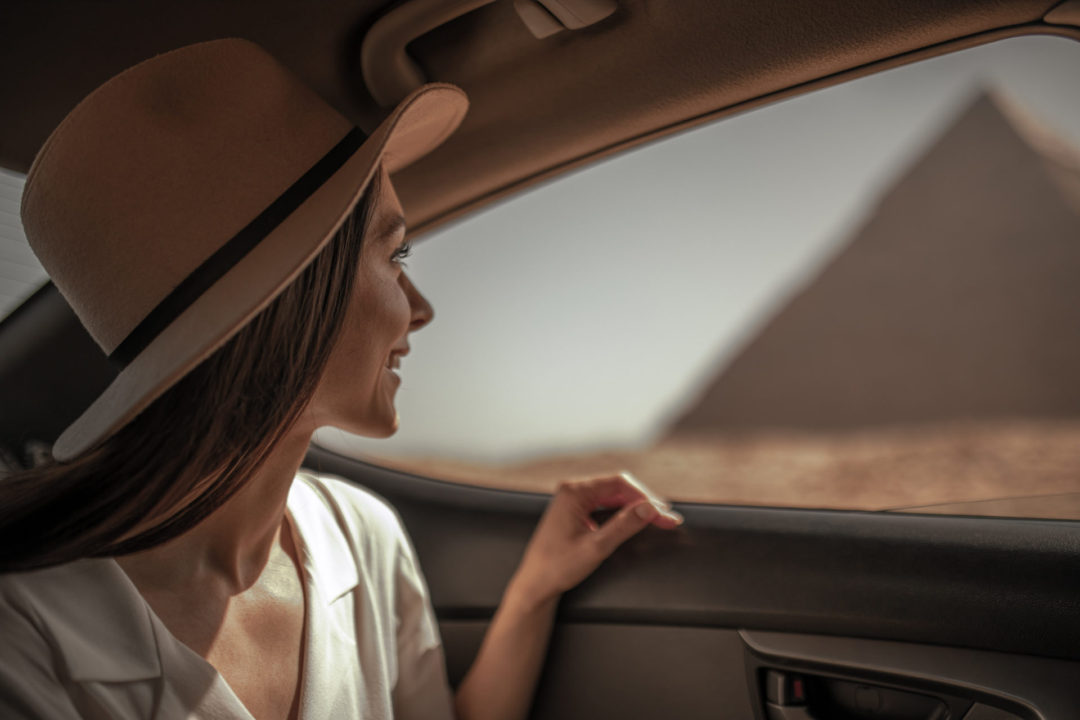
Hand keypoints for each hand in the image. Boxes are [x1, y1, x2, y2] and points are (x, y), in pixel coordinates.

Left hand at [508, 472, 682, 607]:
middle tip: (667, 518)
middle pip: (618, 487)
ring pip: (613, 496)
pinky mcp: (575, 511)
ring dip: (636, 507)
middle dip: (644, 502)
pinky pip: (605, 504)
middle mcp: (572, 491)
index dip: (645, 497)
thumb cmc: (557, 567)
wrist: (536, 584)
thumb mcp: (596, 547)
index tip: (664, 513)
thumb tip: (648, 508)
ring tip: (658, 519)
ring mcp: (573, 500)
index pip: (619, 483)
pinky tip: (638, 520)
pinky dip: (624, 512)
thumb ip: (623, 526)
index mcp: (573, 493)